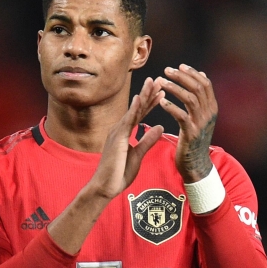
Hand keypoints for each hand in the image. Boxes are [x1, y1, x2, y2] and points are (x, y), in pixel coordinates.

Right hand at [87, 77, 165, 198]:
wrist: (105, 187)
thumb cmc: (119, 174)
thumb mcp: (138, 155)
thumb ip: (148, 140)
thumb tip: (159, 127)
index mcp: (124, 132)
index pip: (140, 114)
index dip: (150, 103)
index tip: (161, 93)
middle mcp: (119, 129)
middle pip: (137, 108)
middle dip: (148, 94)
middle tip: (158, 80)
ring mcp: (117, 132)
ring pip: (133, 110)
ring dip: (143, 96)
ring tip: (153, 82)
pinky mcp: (117, 138)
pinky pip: (127, 121)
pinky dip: (134, 109)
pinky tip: (140, 98)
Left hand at [156, 64, 217, 182]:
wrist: (196, 165)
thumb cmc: (195, 140)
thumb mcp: (202, 117)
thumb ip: (202, 98)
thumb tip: (202, 74)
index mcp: (212, 108)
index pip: (205, 83)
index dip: (193, 73)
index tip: (179, 66)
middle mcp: (209, 114)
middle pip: (197, 87)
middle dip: (181, 76)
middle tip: (167, 71)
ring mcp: (201, 123)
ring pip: (190, 98)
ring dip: (174, 88)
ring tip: (161, 82)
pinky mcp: (191, 134)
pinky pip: (181, 116)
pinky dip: (171, 106)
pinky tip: (161, 102)